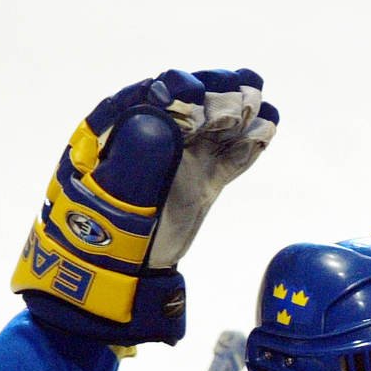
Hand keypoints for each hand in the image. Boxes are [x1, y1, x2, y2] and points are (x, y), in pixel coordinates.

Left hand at [12, 68, 276, 344]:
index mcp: (115, 133)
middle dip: (214, 93)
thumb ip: (135, 156)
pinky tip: (268, 125)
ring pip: (212, 127)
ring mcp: (179, 160)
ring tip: (259, 100)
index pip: (147, 97)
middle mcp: (150, 139)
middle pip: (186, 105)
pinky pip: (228, 157)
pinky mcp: (201, 181)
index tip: (192, 93)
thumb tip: (164, 116)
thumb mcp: (110, 195)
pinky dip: (247, 144)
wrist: (118, 280)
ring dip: (237, 112)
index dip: (173, 90)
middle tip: (241, 90)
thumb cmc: (102, 236)